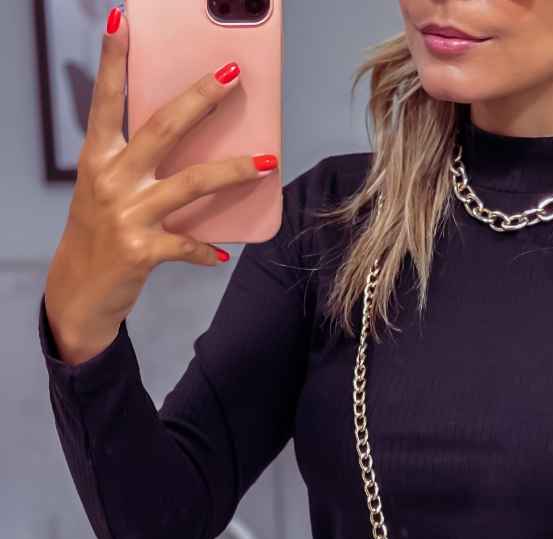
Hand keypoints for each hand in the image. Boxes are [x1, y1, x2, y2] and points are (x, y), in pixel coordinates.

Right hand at [43, 6, 279, 363]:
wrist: (80, 292)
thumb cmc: (101, 235)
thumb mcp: (107, 192)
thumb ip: (138, 167)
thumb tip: (192, 147)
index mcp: (98, 158)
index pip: (106, 101)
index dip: (113, 62)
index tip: (123, 23)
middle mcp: (111, 179)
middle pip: (163, 128)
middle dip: (201, 98)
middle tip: (233, 74)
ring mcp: (127, 214)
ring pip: (191, 183)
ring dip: (233, 172)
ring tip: (266, 163)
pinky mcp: (141, 250)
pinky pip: (188, 244)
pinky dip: (207, 249)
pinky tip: (222, 253)